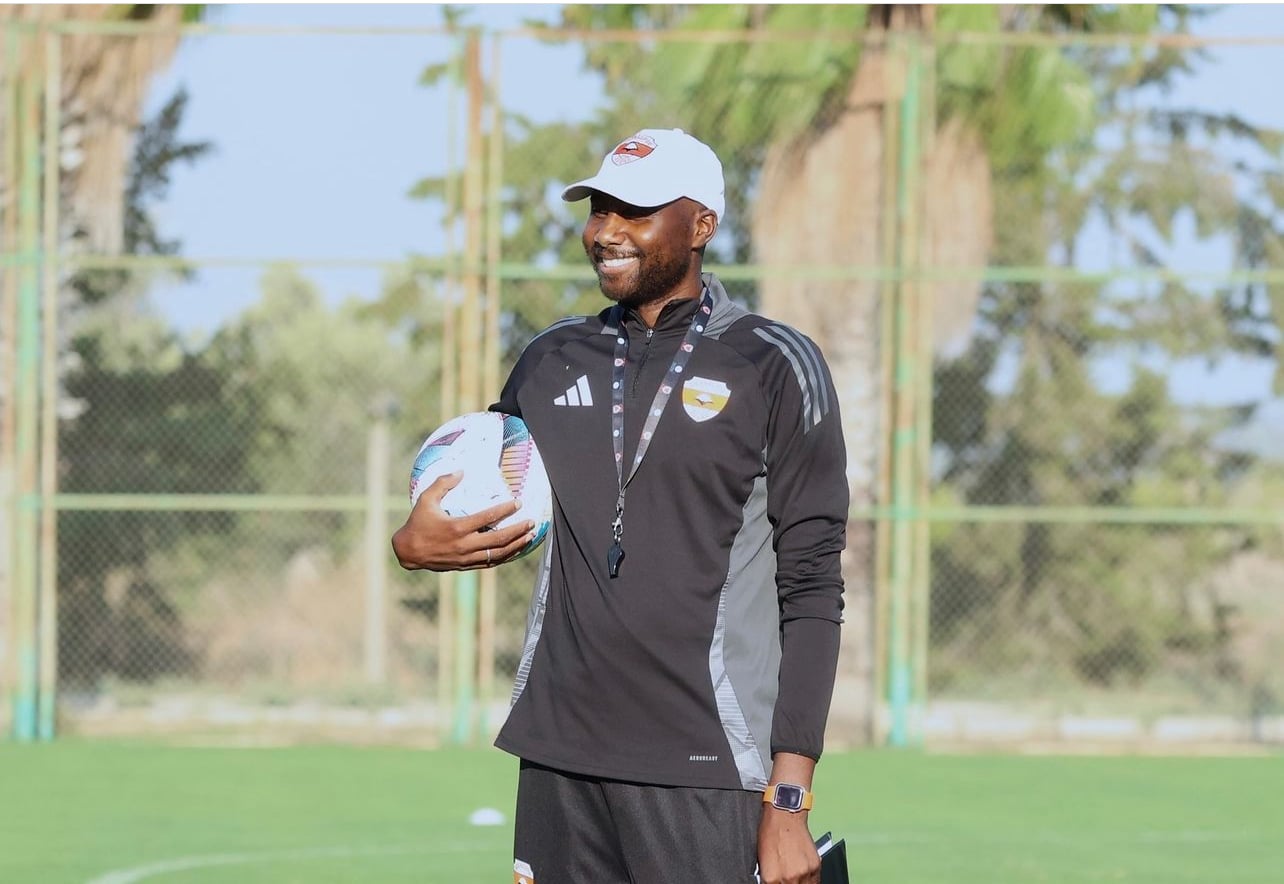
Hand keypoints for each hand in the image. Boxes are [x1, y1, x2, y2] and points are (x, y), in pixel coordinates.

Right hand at [391, 471, 535, 570]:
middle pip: (498, 539)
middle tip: (531, 521)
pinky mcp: (465, 566)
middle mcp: (464, 545)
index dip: (505, 510)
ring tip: (530, 536)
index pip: (487, 518)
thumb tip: (460, 471)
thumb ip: (442, 483)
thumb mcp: (426, 500)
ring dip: (516, 545)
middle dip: (517, 530)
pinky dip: (505, 557)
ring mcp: (466, 558)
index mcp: (457, 527)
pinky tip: (516, 550)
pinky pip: (490, 563)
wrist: (408, 552)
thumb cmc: (417, 523)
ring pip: (497, 554)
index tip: (518, 503)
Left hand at [756, 806, 819, 883]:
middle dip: (788, 883)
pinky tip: (803, 872)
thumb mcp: (762, 860)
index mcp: (771, 878)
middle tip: (786, 877)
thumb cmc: (770, 832)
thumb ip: (769, 877)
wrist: (784, 816)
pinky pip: (815, 881)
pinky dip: (809, 879)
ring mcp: (803, 873)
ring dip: (800, 883)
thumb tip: (772, 882)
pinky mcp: (816, 866)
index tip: (778, 880)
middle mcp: (789, 878)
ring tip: (795, 875)